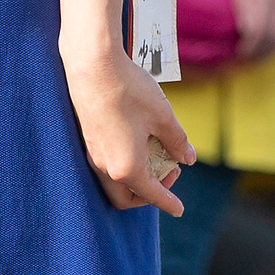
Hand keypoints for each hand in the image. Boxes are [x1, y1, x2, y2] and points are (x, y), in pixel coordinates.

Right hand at [61, 41, 192, 214]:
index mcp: (126, 167)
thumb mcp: (163, 117)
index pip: (151, 195)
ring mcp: (92, 154)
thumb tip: (187, 159)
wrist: (91, 64)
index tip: (180, 210)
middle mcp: (105, 167)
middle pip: (127, 198)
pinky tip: (138, 140)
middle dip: (150, 194)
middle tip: (170, 171)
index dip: (168, 203)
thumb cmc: (129, 90)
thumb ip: (177, 142)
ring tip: (156, 153)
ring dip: (137, 178)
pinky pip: (106, 166)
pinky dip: (124, 164)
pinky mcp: (87, 139)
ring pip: (114, 183)